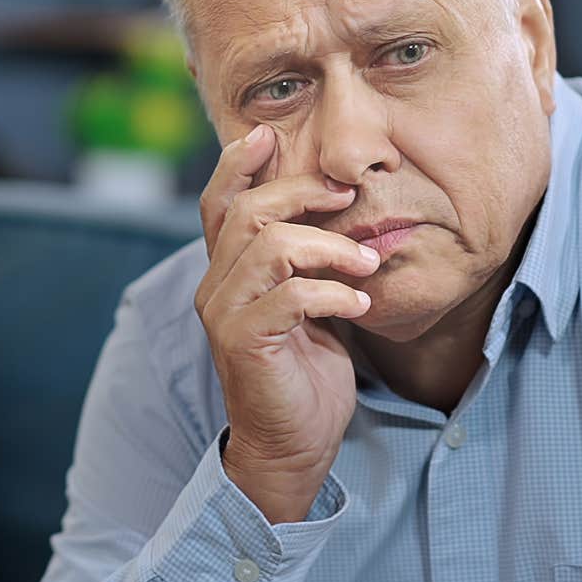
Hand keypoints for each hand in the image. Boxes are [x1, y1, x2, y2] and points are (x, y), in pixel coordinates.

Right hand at [193, 125, 378, 522]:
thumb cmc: (307, 371)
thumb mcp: (311, 301)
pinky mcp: (245, 343)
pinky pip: (291, 294)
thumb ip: (312, 257)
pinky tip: (361, 308)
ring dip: (330, 248)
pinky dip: (335, 294)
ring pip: (270, 245)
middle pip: (248, 211)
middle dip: (303, 194)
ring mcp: (225, 315)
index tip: (267, 135)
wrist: (294, 445)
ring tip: (366, 266)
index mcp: (227, 272)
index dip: (236, 164)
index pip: (218, 202)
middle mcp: (215, 287)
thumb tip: (342, 202)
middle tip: (349, 199)